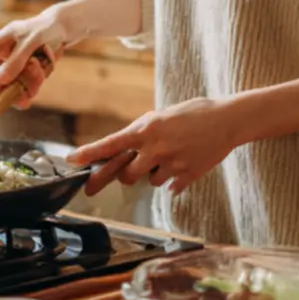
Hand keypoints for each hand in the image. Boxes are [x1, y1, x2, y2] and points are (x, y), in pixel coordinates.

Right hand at [0, 8, 68, 108]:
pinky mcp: (24, 74)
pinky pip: (24, 88)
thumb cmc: (45, 29)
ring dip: (24, 86)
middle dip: (6, 90)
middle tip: (20, 93)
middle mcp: (2, 57)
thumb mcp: (32, 41)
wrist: (63, 29)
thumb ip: (16, 59)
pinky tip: (42, 76)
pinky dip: (33, 86)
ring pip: (10, 88)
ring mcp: (13, 67)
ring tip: (39, 71)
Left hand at [67, 98, 239, 194]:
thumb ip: (144, 133)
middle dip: (128, 173)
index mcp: (146, 128)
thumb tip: (127, 149)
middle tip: (138, 164)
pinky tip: (186, 161)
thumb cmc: (194, 113)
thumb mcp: (163, 116)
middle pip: (126, 175)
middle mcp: (155, 147)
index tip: (71, 160)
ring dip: (155, 173)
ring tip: (173, 154)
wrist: (227, 120)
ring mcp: (171, 163)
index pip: (110, 144)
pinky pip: (170, 186)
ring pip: (150, 181)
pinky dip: (174, 178)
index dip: (89, 154)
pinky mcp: (186, 176)